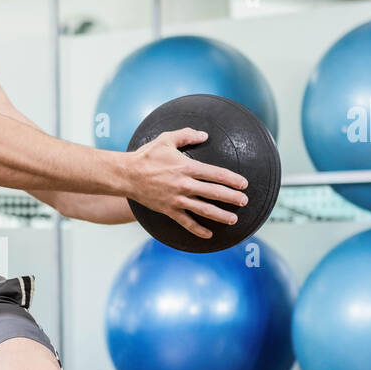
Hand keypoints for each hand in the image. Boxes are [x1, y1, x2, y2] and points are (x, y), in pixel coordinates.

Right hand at [126, 128, 248, 239]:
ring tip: (233, 219)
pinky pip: (186, 222)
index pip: (216, 174)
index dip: (232, 179)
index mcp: (187, 167)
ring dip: (221, 215)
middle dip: (232, 198)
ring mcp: (177, 199)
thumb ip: (187, 135)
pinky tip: (209, 234)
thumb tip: (205, 135)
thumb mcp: (166, 139)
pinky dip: (198, 230)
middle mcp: (184, 185)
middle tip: (244, 201)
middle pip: (214, 193)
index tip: (243, 184)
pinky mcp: (169, 210)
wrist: (126, 175)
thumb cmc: (146, 155)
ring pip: (204, 210)